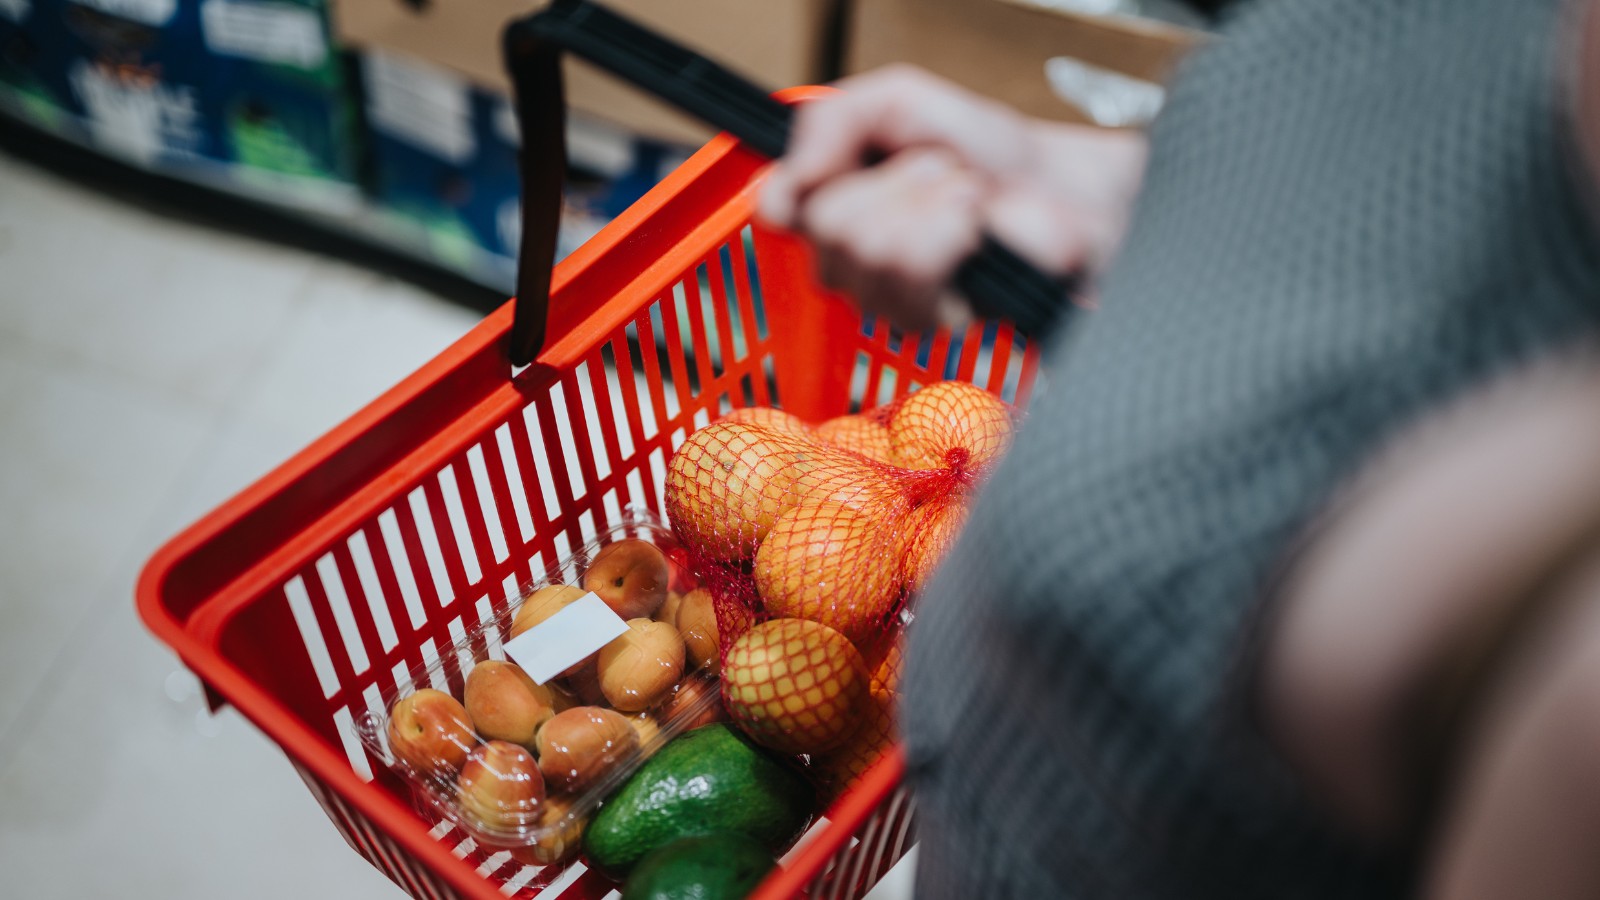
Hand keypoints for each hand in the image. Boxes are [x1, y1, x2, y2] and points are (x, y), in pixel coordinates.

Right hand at [758, 65, 1147, 331]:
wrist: (1056, 182)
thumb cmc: (983, 149)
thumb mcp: (896, 100)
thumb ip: (827, 122)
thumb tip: (783, 188)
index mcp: (828, 210)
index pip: (779, 206)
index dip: (816, 178)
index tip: (866, 154)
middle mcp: (846, 264)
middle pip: (829, 228)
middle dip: (899, 181)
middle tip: (940, 171)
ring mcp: (885, 300)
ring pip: (872, 251)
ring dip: (932, 203)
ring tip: (964, 198)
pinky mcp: (931, 323)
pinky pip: (914, 273)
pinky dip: (954, 230)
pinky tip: (976, 234)